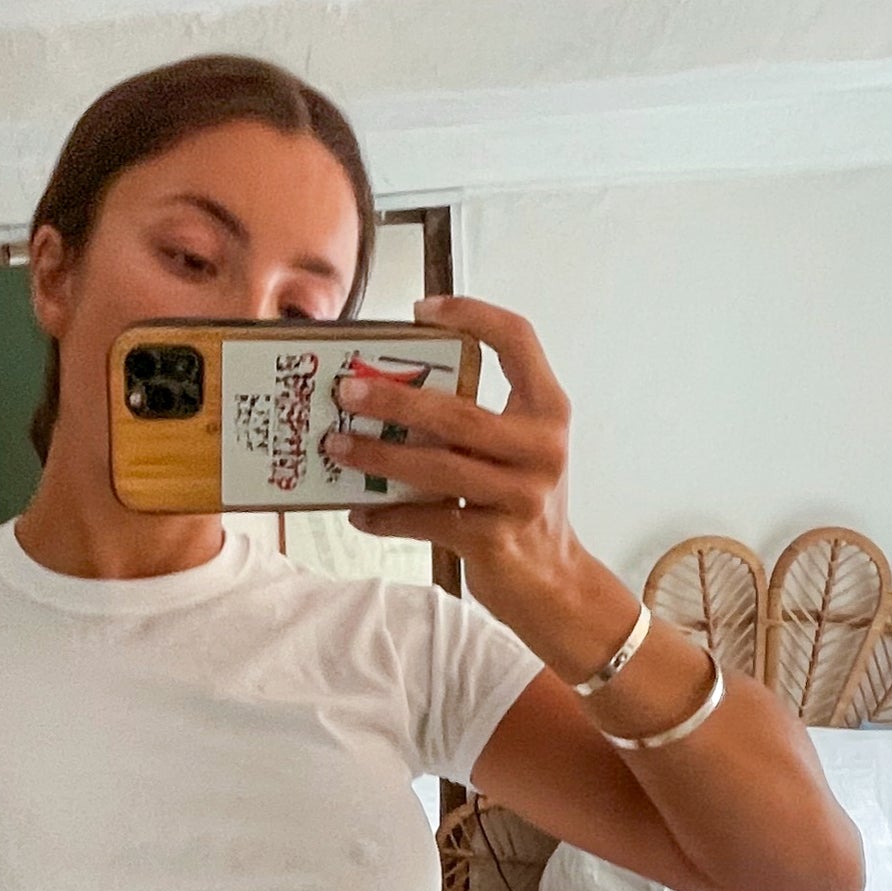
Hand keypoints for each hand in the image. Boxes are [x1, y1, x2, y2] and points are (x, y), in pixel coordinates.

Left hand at [322, 293, 583, 626]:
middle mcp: (541, 449)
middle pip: (459, 412)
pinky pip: (428, 521)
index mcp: (548, 411)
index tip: (422, 310)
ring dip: (378, 457)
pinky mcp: (494, 540)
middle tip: (348, 391)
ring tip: (337, 447)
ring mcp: (520, 497)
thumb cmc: (523, 505)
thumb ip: (479, 418)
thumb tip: (395, 390)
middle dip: (395, 400)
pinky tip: (360, 511)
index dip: (472, 314)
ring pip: (437, 468)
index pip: (518, 341)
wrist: (553, 581)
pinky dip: (388, 516)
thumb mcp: (518, 449)